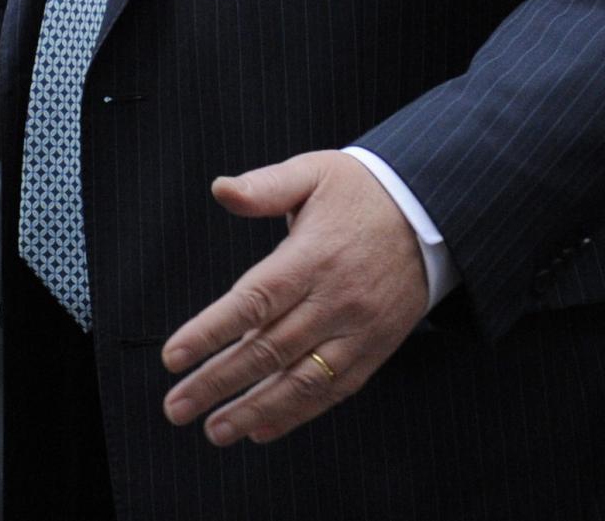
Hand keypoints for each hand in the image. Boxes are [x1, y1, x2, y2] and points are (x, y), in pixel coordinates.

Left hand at [159, 152, 426, 446]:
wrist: (432, 213)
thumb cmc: (360, 191)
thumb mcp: (314, 172)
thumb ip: (265, 186)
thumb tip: (220, 189)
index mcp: (313, 256)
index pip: (254, 301)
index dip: (211, 331)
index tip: (172, 356)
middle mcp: (336, 300)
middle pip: (270, 350)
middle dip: (218, 382)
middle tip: (176, 407)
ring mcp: (359, 330)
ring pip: (302, 382)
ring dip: (254, 410)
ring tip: (214, 431)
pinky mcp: (376, 349)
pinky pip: (334, 390)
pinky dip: (297, 414)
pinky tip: (261, 429)